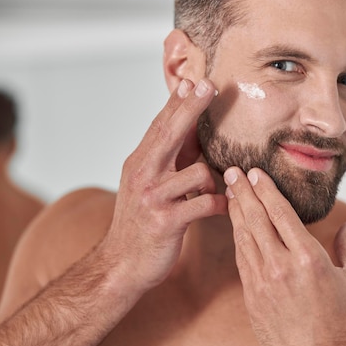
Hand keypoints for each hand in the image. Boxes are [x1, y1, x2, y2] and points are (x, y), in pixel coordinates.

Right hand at [101, 79, 227, 291]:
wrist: (121, 264)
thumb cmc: (141, 222)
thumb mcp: (149, 186)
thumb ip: (169, 160)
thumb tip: (195, 131)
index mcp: (140, 164)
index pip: (160, 126)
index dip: (178, 103)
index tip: (195, 81)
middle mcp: (142, 175)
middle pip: (169, 134)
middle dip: (191, 108)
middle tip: (209, 86)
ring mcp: (153, 198)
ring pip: (197, 173)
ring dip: (213, 181)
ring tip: (215, 192)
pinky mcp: (166, 222)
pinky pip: (204, 204)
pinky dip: (220, 205)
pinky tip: (225, 208)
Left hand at [224, 167, 345, 345]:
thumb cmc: (344, 323)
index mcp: (309, 258)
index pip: (281, 213)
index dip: (265, 189)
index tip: (255, 172)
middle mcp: (282, 267)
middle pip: (256, 219)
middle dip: (242, 192)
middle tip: (231, 172)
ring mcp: (263, 283)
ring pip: (244, 238)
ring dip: (236, 212)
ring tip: (230, 193)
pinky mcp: (253, 297)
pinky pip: (242, 260)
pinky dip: (238, 238)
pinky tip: (236, 226)